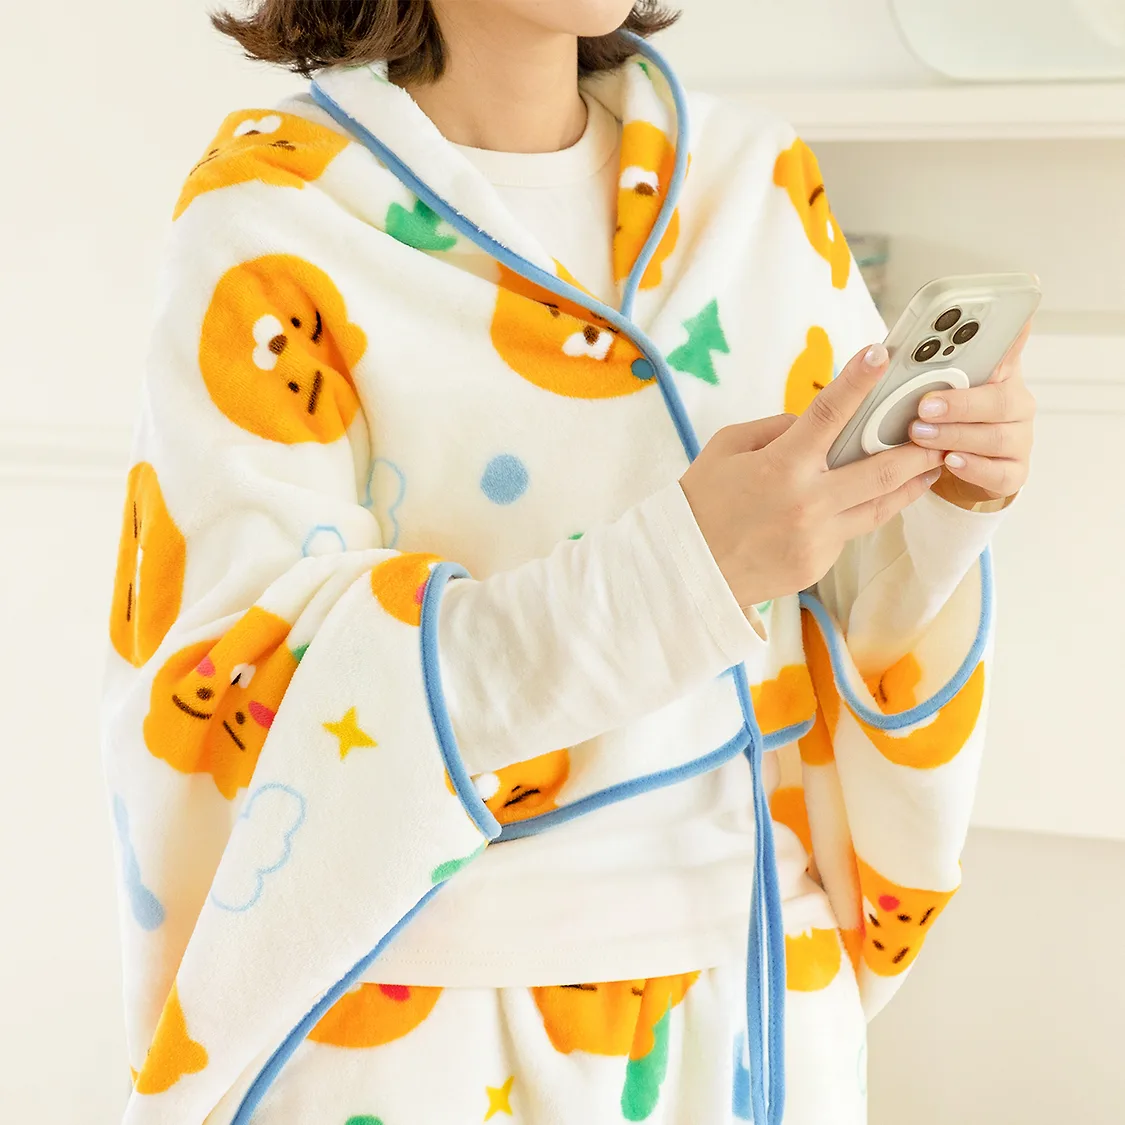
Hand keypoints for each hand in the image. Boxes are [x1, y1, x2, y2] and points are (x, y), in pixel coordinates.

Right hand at [681, 343, 944, 607]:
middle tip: (943, 431)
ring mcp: (817, 538)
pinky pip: (848, 532)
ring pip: (880, 506)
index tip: (883, 354)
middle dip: (918, 448)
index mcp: (780, 467)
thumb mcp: (727, 449)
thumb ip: (776, 430)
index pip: (827, 415)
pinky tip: (861, 502)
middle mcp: (806, 503)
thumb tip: (813, 423)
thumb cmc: (701, 503)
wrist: (685, 570)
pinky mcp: (818, 564)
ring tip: (932, 466)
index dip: (858, 382)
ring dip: (911, 484)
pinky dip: (856, 513)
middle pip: (881, 469)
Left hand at [908, 323, 1035, 507]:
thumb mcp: (930, 390)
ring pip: (997, 437)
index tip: (994, 324)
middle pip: (1002, 399)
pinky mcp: (1014, 472)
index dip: (1009, 334)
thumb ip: (922, 369)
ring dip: (956, 435)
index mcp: (999, 373)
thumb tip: (886, 348)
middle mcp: (1015, 403)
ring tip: (921, 435)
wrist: (954, 467)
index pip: (1010, 344)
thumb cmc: (940, 420)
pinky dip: (973, 467)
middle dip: (960, 403)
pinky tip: (949, 460)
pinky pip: (1000, 473)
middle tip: (924, 406)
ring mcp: (1019, 439)